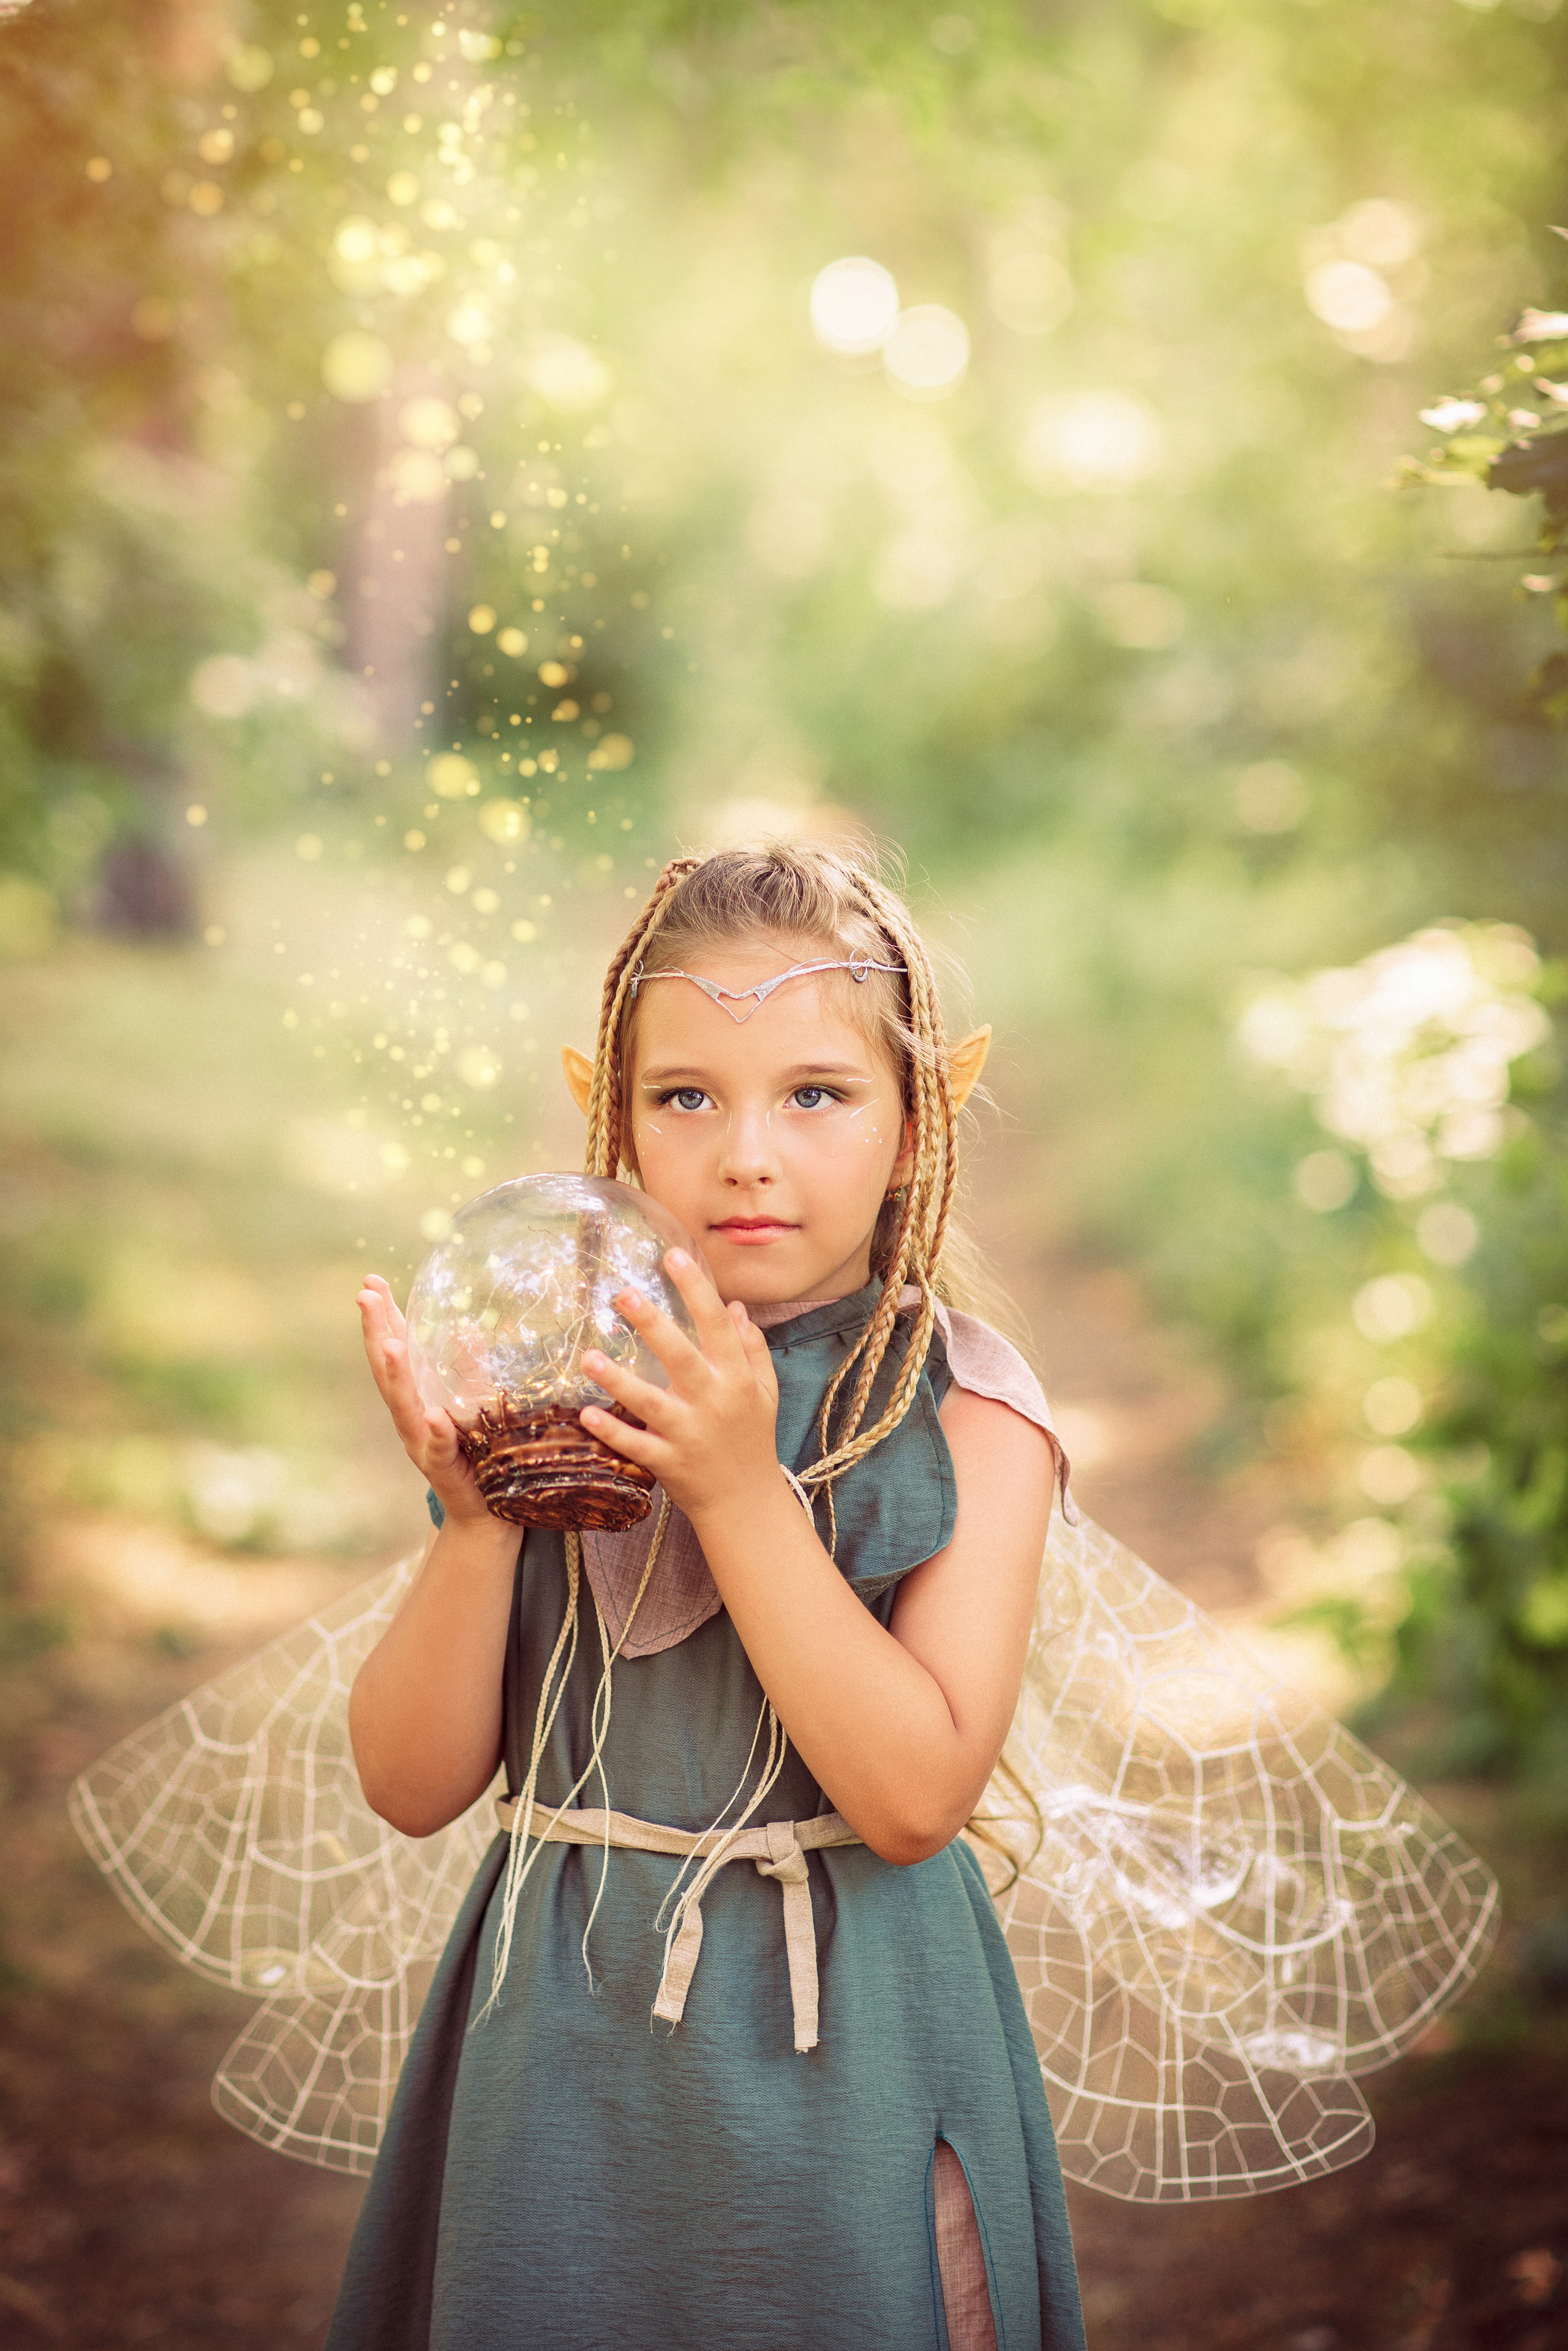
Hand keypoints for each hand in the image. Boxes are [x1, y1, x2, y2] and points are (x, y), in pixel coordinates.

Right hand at [357, 1275, 493, 1524]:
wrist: (488, 1512)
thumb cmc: (479, 1454)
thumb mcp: (475, 1402)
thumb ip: (468, 1370)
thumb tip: (465, 1327)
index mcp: (417, 1398)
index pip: (396, 1349)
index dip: (384, 1317)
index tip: (371, 1281)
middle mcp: (411, 1418)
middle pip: (388, 1371)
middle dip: (377, 1332)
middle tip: (366, 1296)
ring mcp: (421, 1444)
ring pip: (404, 1406)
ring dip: (395, 1375)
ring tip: (388, 1345)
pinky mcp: (443, 1470)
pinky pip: (438, 1448)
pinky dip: (434, 1431)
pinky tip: (431, 1414)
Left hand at [578, 1249, 781, 1524]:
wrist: (747, 1502)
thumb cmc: (753, 1439)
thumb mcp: (765, 1391)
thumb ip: (751, 1349)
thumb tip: (735, 1307)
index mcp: (737, 1379)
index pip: (717, 1325)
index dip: (696, 1289)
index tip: (674, 1255)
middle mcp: (714, 1402)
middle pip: (681, 1358)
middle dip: (654, 1326)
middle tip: (624, 1295)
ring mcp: (689, 1435)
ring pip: (651, 1403)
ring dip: (619, 1380)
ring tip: (589, 1356)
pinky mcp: (669, 1463)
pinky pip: (636, 1446)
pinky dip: (612, 1432)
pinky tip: (586, 1413)